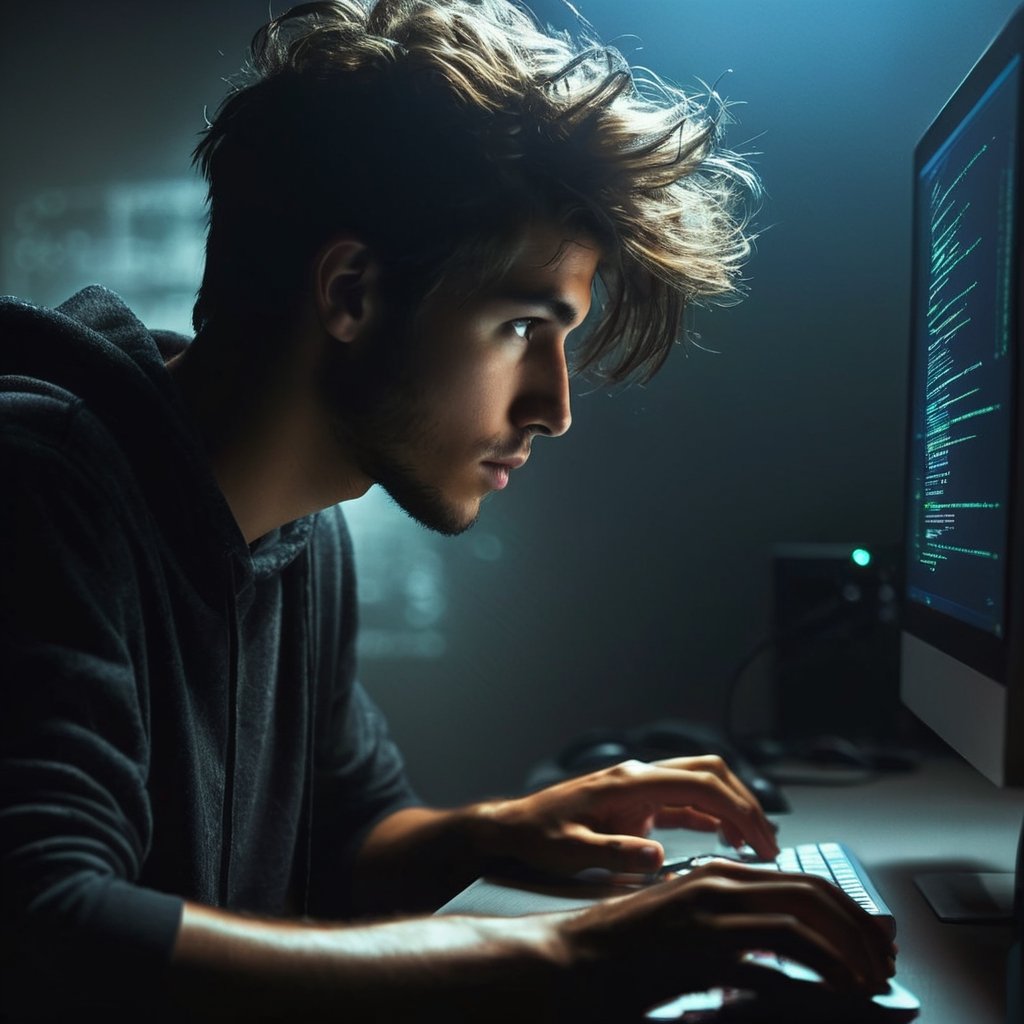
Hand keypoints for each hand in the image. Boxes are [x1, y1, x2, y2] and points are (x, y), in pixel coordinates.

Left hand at [477, 756, 779, 877]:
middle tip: (767, 844)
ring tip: (754, 845)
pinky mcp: (638, 800)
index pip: (698, 784)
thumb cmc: (540, 836)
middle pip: (708, 773)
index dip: (736, 809)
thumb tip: (658, 856)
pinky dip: (711, 815)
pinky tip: (724, 838)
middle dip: (744, 803)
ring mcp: (640, 785)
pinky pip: (685, 800)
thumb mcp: (571, 850)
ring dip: (731, 807)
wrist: (515, 825)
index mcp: (630, 782)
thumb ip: (614, 852)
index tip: (760, 841)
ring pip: (701, 782)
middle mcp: (640, 775)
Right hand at [556, 860, 897, 1015]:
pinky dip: (813, 981)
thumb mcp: (682, 923)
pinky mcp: (700, 954)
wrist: (567, 960)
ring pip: (802, 924)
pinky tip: (832, 997)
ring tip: (869, 983)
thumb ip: (726, 922)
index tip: (872, 937)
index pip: (800, 879)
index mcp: (715, 875)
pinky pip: (775, 966)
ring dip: (847, 955)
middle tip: (885, 961)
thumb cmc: (621, 948)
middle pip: (812, 895)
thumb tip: (776, 946)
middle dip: (860, 928)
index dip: (846, 908)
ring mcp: (709, 918)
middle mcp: (717, 886)